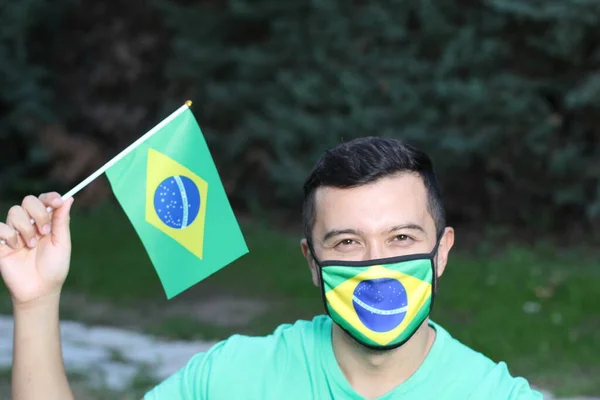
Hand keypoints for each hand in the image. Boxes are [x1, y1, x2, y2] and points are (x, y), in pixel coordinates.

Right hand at [0, 192, 73, 307]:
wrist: (40, 290)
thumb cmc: (54, 268)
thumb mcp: (62, 243)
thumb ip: (62, 221)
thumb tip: (69, 198)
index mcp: (46, 222)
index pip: (44, 200)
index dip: (50, 197)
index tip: (58, 202)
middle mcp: (29, 223)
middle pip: (28, 200)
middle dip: (39, 213)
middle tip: (45, 231)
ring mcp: (14, 232)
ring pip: (15, 211)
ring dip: (26, 228)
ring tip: (32, 245)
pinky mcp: (1, 242)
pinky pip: (0, 227)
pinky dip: (10, 235)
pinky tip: (16, 247)